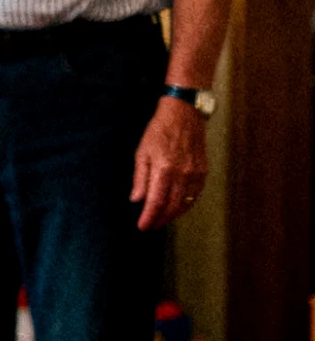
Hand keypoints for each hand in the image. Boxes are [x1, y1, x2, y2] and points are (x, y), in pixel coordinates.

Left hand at [131, 97, 208, 229]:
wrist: (184, 114)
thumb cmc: (159, 131)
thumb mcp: (142, 152)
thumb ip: (140, 178)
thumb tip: (136, 199)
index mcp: (164, 169)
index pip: (156, 202)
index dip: (149, 217)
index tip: (142, 226)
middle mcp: (182, 174)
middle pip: (172, 207)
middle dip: (161, 219)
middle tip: (151, 225)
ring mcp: (195, 174)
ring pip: (186, 203)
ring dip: (174, 215)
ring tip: (162, 219)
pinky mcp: (203, 171)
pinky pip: (195, 195)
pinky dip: (185, 204)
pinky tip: (177, 206)